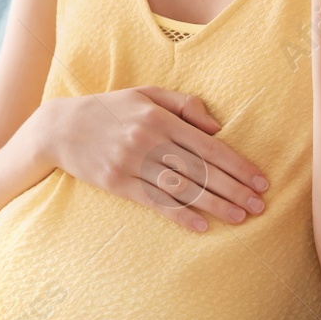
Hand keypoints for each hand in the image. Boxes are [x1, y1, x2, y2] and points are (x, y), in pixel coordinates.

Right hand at [25, 85, 269, 231]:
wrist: (60, 128)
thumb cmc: (110, 109)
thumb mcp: (145, 93)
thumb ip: (184, 104)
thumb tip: (216, 127)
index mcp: (159, 118)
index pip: (208, 146)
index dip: (238, 165)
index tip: (260, 180)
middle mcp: (148, 141)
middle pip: (200, 170)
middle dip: (234, 189)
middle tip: (260, 205)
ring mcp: (131, 164)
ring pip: (182, 188)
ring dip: (215, 205)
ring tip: (241, 217)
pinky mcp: (117, 184)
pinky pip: (154, 202)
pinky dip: (179, 215)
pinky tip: (201, 226)